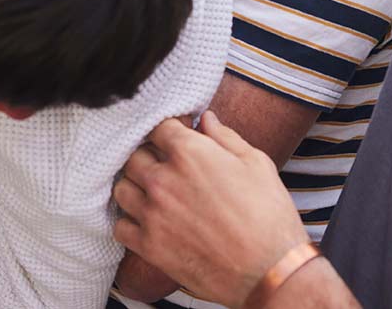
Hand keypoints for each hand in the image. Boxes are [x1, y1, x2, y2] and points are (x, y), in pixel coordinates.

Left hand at [113, 112, 308, 307]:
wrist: (270, 272)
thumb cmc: (269, 216)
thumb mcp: (256, 164)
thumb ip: (225, 137)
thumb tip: (207, 119)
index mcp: (189, 153)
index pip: (158, 127)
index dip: (169, 130)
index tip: (177, 137)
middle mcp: (163, 179)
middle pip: (134, 155)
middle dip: (150, 156)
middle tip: (167, 166)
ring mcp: (152, 214)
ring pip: (122, 188)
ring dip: (136, 186)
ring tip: (155, 193)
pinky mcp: (149, 245)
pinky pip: (120, 226)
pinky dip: (130, 221)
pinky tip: (148, 221)